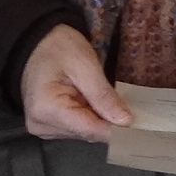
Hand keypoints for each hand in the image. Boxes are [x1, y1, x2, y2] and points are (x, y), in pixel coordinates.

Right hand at [20, 25, 133, 142]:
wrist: (35, 42)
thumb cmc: (58, 47)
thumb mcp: (85, 65)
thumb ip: (104, 96)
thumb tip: (125, 121)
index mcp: (47, 110)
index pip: (91, 130)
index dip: (118, 129)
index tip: (141, 124)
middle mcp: (41, 124)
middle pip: (87, 133)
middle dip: (107, 120)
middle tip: (126, 104)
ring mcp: (42, 127)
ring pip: (84, 133)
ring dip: (97, 118)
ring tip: (103, 98)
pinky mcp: (46, 126)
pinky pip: (76, 128)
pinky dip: (88, 116)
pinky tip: (90, 101)